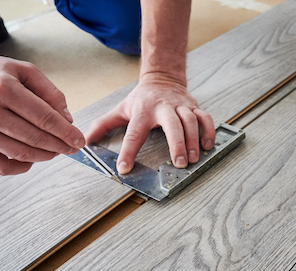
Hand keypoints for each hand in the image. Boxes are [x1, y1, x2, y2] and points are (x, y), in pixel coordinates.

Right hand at [0, 47, 84, 174]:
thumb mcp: (24, 70)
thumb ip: (50, 93)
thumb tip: (67, 120)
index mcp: (2, 88)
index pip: (43, 117)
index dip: (66, 132)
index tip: (79, 139)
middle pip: (34, 138)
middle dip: (59, 146)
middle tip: (72, 147)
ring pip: (20, 154)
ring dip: (44, 156)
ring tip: (56, 151)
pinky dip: (20, 168)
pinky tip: (32, 160)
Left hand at [85, 75, 214, 173]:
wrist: (162, 78)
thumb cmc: (140, 99)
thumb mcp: (120, 109)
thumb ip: (104, 125)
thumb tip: (86, 140)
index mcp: (142, 111)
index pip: (134, 133)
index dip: (128, 152)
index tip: (125, 168)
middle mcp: (163, 108)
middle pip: (172, 124)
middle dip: (177, 144)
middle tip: (179, 164)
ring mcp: (180, 106)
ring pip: (191, 122)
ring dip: (193, 141)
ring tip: (193, 159)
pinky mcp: (193, 106)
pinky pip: (205, 118)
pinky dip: (208, 132)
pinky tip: (207, 146)